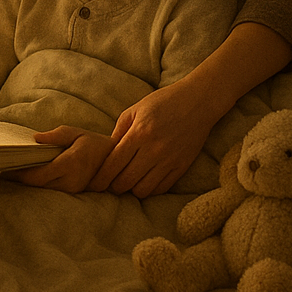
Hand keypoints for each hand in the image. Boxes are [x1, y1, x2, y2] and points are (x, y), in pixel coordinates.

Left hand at [7, 126, 112, 193]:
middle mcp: (71, 181)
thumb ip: (55, 136)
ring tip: (8, 172)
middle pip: (38, 185)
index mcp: (70, 164)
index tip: (3, 169)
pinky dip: (38, 183)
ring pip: (44, 189)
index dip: (19, 175)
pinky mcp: (74, 192)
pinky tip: (27, 175)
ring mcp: (73, 189)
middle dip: (19, 178)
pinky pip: (51, 189)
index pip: (38, 175)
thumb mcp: (75, 132)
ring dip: (27, 182)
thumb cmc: (93, 142)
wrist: (115, 159)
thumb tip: (35, 139)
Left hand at [90, 81, 214, 197]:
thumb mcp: (135, 109)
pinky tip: (144, 181)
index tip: (94, 184)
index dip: (101, 178)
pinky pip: (161, 188)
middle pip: (126, 181)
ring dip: (131, 189)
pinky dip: (150, 189)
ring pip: (143, 190)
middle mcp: (154, 150)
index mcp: (139, 133)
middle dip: (114, 186)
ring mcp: (169, 160)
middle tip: (109, 184)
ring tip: (127, 183)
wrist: (197, 101)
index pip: (114, 164)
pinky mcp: (182, 167)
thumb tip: (107, 153)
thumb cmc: (163, 102)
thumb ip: (119, 131)